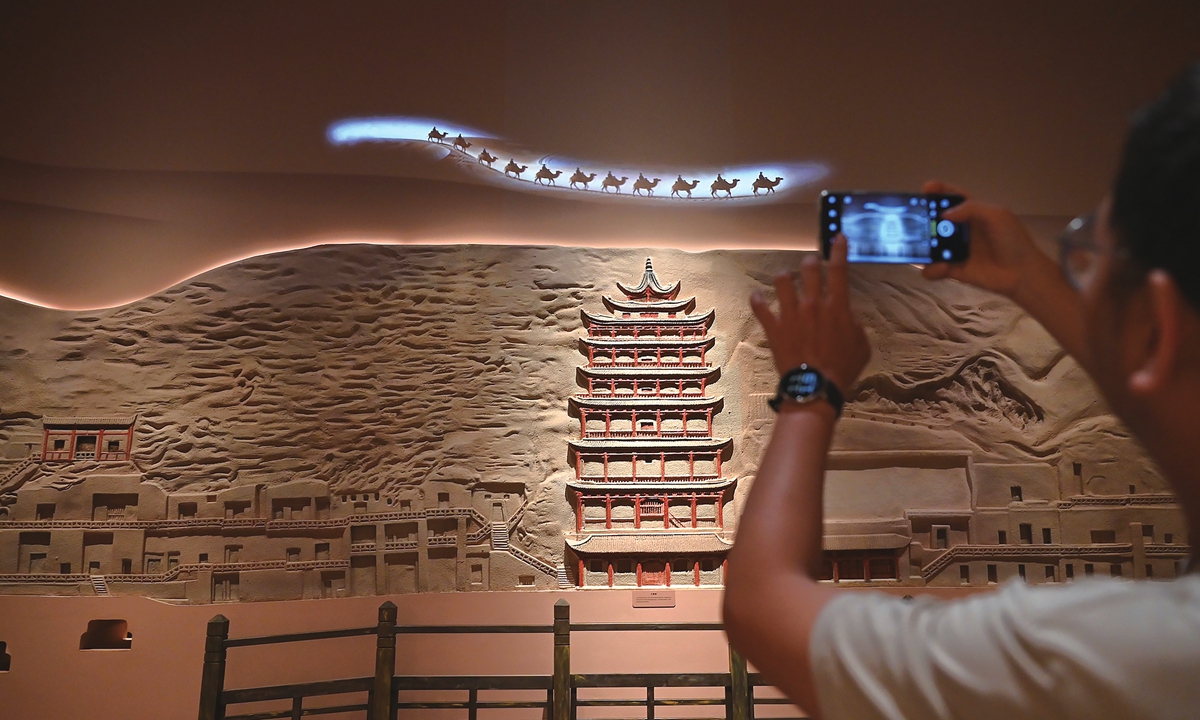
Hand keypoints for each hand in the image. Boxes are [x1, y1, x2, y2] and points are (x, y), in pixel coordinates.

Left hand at [750, 236, 870, 392]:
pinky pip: (760, 306)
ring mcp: (791, 314)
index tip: (837, 237)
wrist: (816, 387)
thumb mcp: (861, 344)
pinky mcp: (774, 327)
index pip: (840, 270)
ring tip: (786, 280)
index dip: (839, 250)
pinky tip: (757, 296)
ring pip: (783, 281)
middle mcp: (813, 304)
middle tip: (811, 264)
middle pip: (810, 270)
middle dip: (811, 262)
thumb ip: (854, 323)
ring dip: (785, 277)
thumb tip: (846, 314)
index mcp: (837, 307)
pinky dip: (757, 300)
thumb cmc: (842, 369)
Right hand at [920, 180, 1058, 302]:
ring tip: (919, 246)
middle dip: (922, 218)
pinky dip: (932, 269)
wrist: (1021, 272)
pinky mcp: (953, 270)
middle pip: (936, 221)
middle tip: (912, 219)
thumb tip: (944, 215)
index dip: (939, 191)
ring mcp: (955, 250)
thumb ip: (971, 209)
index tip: (926, 188)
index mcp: (973, 213)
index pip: (953, 197)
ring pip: (930, 245)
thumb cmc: (1012, 240)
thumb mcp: (997, 216)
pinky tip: (939, 268)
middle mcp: (961, 230)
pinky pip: (934, 269)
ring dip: (922, 246)